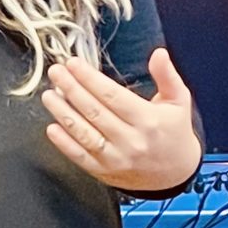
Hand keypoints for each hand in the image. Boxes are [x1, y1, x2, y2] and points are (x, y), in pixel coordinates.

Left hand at [40, 48, 201, 191]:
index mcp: (148, 120)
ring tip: (49, 95)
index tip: (73, 64)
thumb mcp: (178, 101)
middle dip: (71, 89)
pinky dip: (64, 143)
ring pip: (84, 133)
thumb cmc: (174, 132)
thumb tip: (159, 53)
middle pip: (94, 111)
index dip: (90, 78)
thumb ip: (167, 76)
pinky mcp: (105, 172)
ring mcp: (117, 159)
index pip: (112, 96)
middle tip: (56, 72)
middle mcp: (131, 140)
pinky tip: (52, 128)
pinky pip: (80, 157)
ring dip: (63, 113)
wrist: (176, 174)